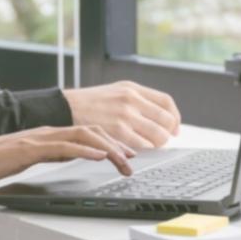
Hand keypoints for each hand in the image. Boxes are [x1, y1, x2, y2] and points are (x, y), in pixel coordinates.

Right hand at [0, 126, 136, 203]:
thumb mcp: (28, 159)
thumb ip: (50, 155)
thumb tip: (72, 158)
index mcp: (48, 135)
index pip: (86, 133)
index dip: (111, 142)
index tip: (128, 155)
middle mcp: (47, 132)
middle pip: (91, 132)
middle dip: (116, 145)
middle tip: (134, 161)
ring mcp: (38, 139)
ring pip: (81, 136)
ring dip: (107, 148)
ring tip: (124, 161)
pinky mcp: (29, 149)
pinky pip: (62, 147)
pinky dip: (83, 150)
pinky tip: (97, 156)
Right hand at [63, 81, 180, 150]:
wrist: (65, 108)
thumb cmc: (89, 103)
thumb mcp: (115, 92)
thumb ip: (136, 100)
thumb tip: (158, 116)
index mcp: (132, 88)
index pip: (166, 101)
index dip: (174, 117)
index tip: (174, 128)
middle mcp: (131, 99)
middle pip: (166, 120)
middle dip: (168, 134)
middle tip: (162, 140)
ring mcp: (125, 115)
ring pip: (158, 136)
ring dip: (158, 144)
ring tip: (150, 147)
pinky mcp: (117, 131)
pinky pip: (143, 146)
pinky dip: (144, 151)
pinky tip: (137, 151)